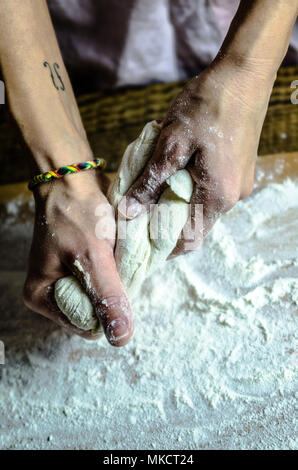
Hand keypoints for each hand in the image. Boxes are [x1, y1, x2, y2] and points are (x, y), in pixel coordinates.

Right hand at [23, 171, 133, 345]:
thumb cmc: (76, 214)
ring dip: (115, 280)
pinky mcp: (79, 268)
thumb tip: (121, 339)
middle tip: (113, 263)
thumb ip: (106, 296)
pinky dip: (114, 271)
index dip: (106, 307)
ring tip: (113, 256)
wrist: (73, 180)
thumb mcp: (92, 256)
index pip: (86, 325)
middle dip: (110, 292)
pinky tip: (115, 253)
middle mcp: (51, 293)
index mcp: (42, 297)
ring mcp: (66, 280)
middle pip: (94, 312)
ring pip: (102, 296)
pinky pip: (103, 281)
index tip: (112, 277)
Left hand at [122, 61, 271, 255]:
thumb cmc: (207, 106)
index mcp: (217, 195)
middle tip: (139, 217)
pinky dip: (189, 189)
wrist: (244, 74)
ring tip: (151, 192)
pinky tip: (172, 174)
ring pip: (202, 206)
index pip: (189, 240)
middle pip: (196, 225)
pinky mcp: (238, 170)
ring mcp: (238, 183)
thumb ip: (151, 182)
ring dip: (177, 204)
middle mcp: (232, 196)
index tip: (139, 245)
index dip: (163, 248)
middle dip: (167, 225)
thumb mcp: (171, 144)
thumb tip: (129, 212)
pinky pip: (210, 190)